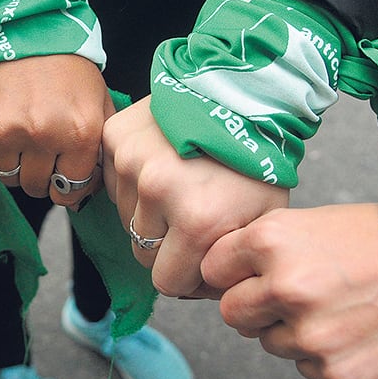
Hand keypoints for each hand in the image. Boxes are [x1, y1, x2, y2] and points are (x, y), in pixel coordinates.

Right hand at [0, 54, 112, 204]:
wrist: (23, 28)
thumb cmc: (66, 67)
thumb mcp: (98, 102)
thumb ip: (100, 149)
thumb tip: (84, 192)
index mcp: (79, 131)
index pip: (71, 188)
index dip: (68, 184)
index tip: (63, 176)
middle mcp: (42, 134)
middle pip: (37, 186)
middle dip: (42, 176)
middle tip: (41, 153)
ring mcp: (4, 131)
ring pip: (8, 177)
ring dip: (15, 164)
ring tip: (21, 135)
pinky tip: (2, 127)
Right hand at [102, 97, 287, 297]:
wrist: (242, 90)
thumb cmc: (257, 156)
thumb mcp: (263, 219)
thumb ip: (228, 261)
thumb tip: (197, 288)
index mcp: (197, 221)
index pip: (166, 282)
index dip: (187, 277)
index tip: (203, 258)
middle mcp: (157, 192)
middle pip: (142, 250)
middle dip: (166, 246)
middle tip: (192, 219)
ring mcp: (132, 161)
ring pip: (126, 216)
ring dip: (149, 210)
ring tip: (182, 184)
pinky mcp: (116, 136)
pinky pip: (114, 180)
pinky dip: (133, 179)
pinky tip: (163, 163)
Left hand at [201, 204, 377, 378]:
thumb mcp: (310, 223)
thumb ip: (261, 249)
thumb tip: (221, 279)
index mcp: (271, 241)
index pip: (213, 268)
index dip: (231, 271)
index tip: (247, 273)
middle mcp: (284, 286)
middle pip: (233, 312)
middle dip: (254, 306)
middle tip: (292, 293)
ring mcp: (309, 333)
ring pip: (270, 342)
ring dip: (292, 330)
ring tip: (336, 305)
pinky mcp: (335, 370)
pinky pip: (305, 367)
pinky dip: (324, 354)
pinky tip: (354, 328)